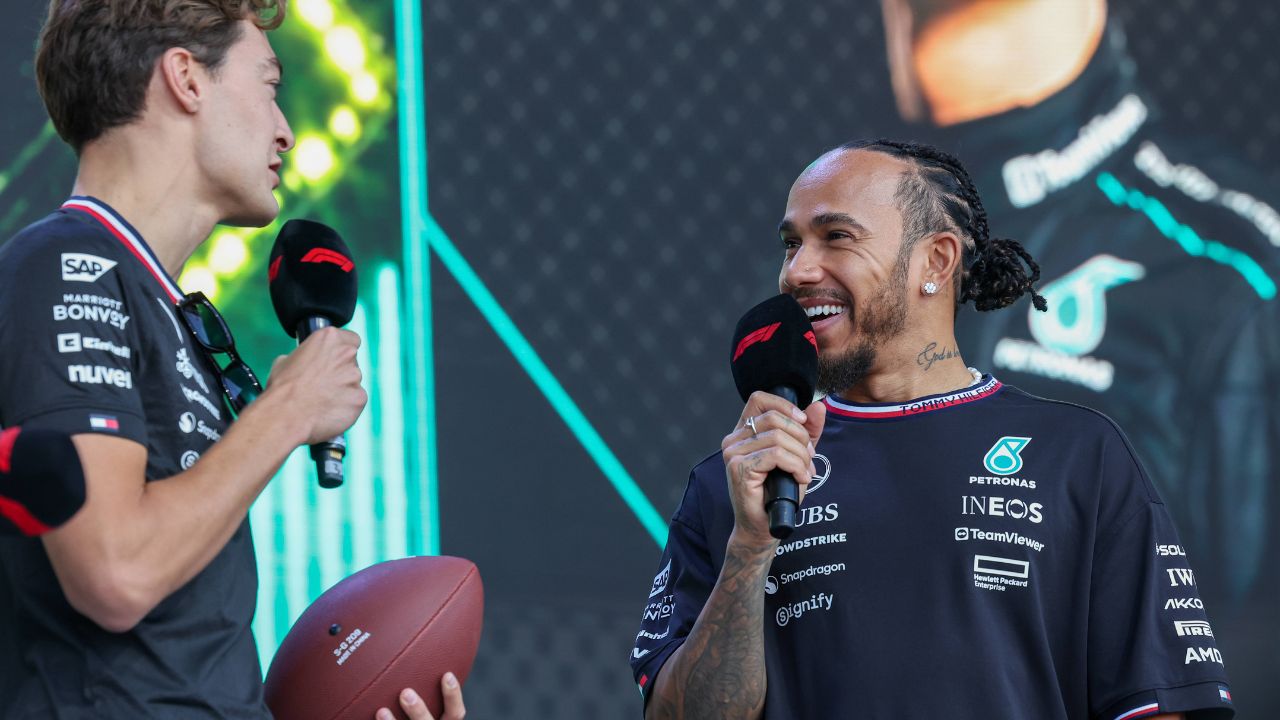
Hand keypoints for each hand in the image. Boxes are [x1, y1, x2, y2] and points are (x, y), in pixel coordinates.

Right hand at [264, 326, 367, 444]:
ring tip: (322, 399)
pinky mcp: (360, 398)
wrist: (286, 414)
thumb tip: (304, 361)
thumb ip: (306, 355)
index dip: (342, 351)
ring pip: (354, 382)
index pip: (351, 339)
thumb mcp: (286, 360)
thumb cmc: (283, 388)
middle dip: (341, 371)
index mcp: (330, 338)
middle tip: (323, 384)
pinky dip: (346, 406)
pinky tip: (329, 410)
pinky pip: (355, 401)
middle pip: (353, 362)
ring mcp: (355, 376)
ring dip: (344, 389)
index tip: (334, 360)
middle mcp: (346, 354)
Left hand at [374, 673, 465, 719]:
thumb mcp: (431, 706)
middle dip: (418, 710)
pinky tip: (365, 719)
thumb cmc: (419, 716)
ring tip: (381, 710)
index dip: (453, 696)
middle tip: (405, 692)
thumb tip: (420, 650)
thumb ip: (427, 689)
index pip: (455, 713)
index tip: (447, 674)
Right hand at [721, 391, 825, 544]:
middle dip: (801, 437)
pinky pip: (776, 456)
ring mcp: (733, 454)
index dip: (785, 406)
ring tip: (805, 472)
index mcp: (743, 432)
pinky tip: (801, 478)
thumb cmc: (777, 493)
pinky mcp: (739, 468)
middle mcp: (733, 439)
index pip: (760, 399)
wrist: (763, 526)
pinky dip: (796, 466)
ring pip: (778, 438)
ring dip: (801, 456)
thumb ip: (807, 431)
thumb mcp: (797, 455)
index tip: (803, 423)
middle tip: (809, 458)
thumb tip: (818, 406)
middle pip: (774, 418)